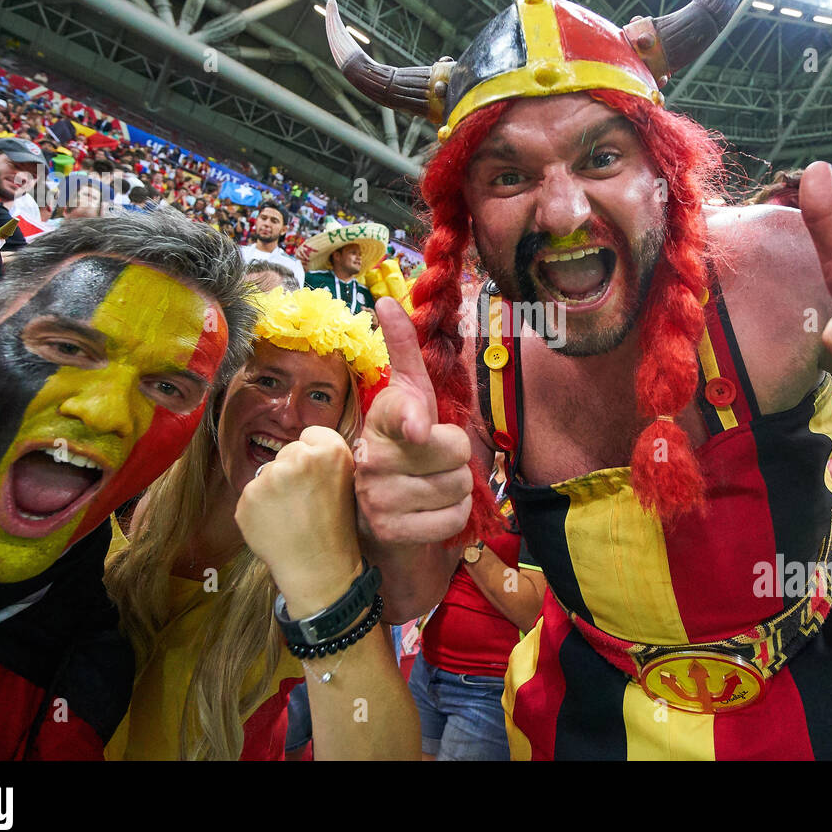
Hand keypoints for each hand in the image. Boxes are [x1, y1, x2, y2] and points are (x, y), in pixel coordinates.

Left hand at [235, 426, 360, 616]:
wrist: (318, 567)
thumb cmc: (336, 528)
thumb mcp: (346, 484)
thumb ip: (325, 460)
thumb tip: (303, 450)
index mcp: (330, 451)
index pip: (311, 434)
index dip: (314, 454)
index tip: (317, 475)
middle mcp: (298, 457)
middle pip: (287, 453)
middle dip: (292, 471)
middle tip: (304, 501)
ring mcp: (269, 477)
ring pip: (267, 473)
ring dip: (274, 490)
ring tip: (290, 516)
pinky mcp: (247, 497)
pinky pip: (252, 495)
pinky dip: (258, 509)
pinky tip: (274, 525)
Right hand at [354, 298, 472, 543]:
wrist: (378, 509)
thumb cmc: (403, 442)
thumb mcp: (408, 394)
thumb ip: (402, 349)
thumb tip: (385, 300)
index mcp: (381, 418)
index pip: (401, 412)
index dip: (414, 420)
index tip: (420, 429)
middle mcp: (373, 457)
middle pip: (456, 450)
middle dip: (457, 456)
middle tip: (434, 459)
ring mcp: (379, 497)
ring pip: (458, 486)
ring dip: (455, 487)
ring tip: (430, 484)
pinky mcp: (391, 532)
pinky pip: (452, 520)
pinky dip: (451, 518)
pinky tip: (429, 511)